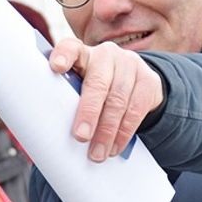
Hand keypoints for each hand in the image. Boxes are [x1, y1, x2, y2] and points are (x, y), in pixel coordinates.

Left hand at [49, 38, 163, 161]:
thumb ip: (69, 98)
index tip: (56, 67)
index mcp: (83, 54)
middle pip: (98, 83)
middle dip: (89, 112)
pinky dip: (124, 132)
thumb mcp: (81, 86)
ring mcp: (130, 65)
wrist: (135, 83)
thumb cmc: (96, 89)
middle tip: (80, 137)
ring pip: (118, 100)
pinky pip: (136, 109)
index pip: (71, 48)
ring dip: (107, 131)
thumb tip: (51, 134)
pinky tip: (115, 147)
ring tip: (97, 153)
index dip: (63, 55)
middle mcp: (106, 55)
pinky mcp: (149, 80)